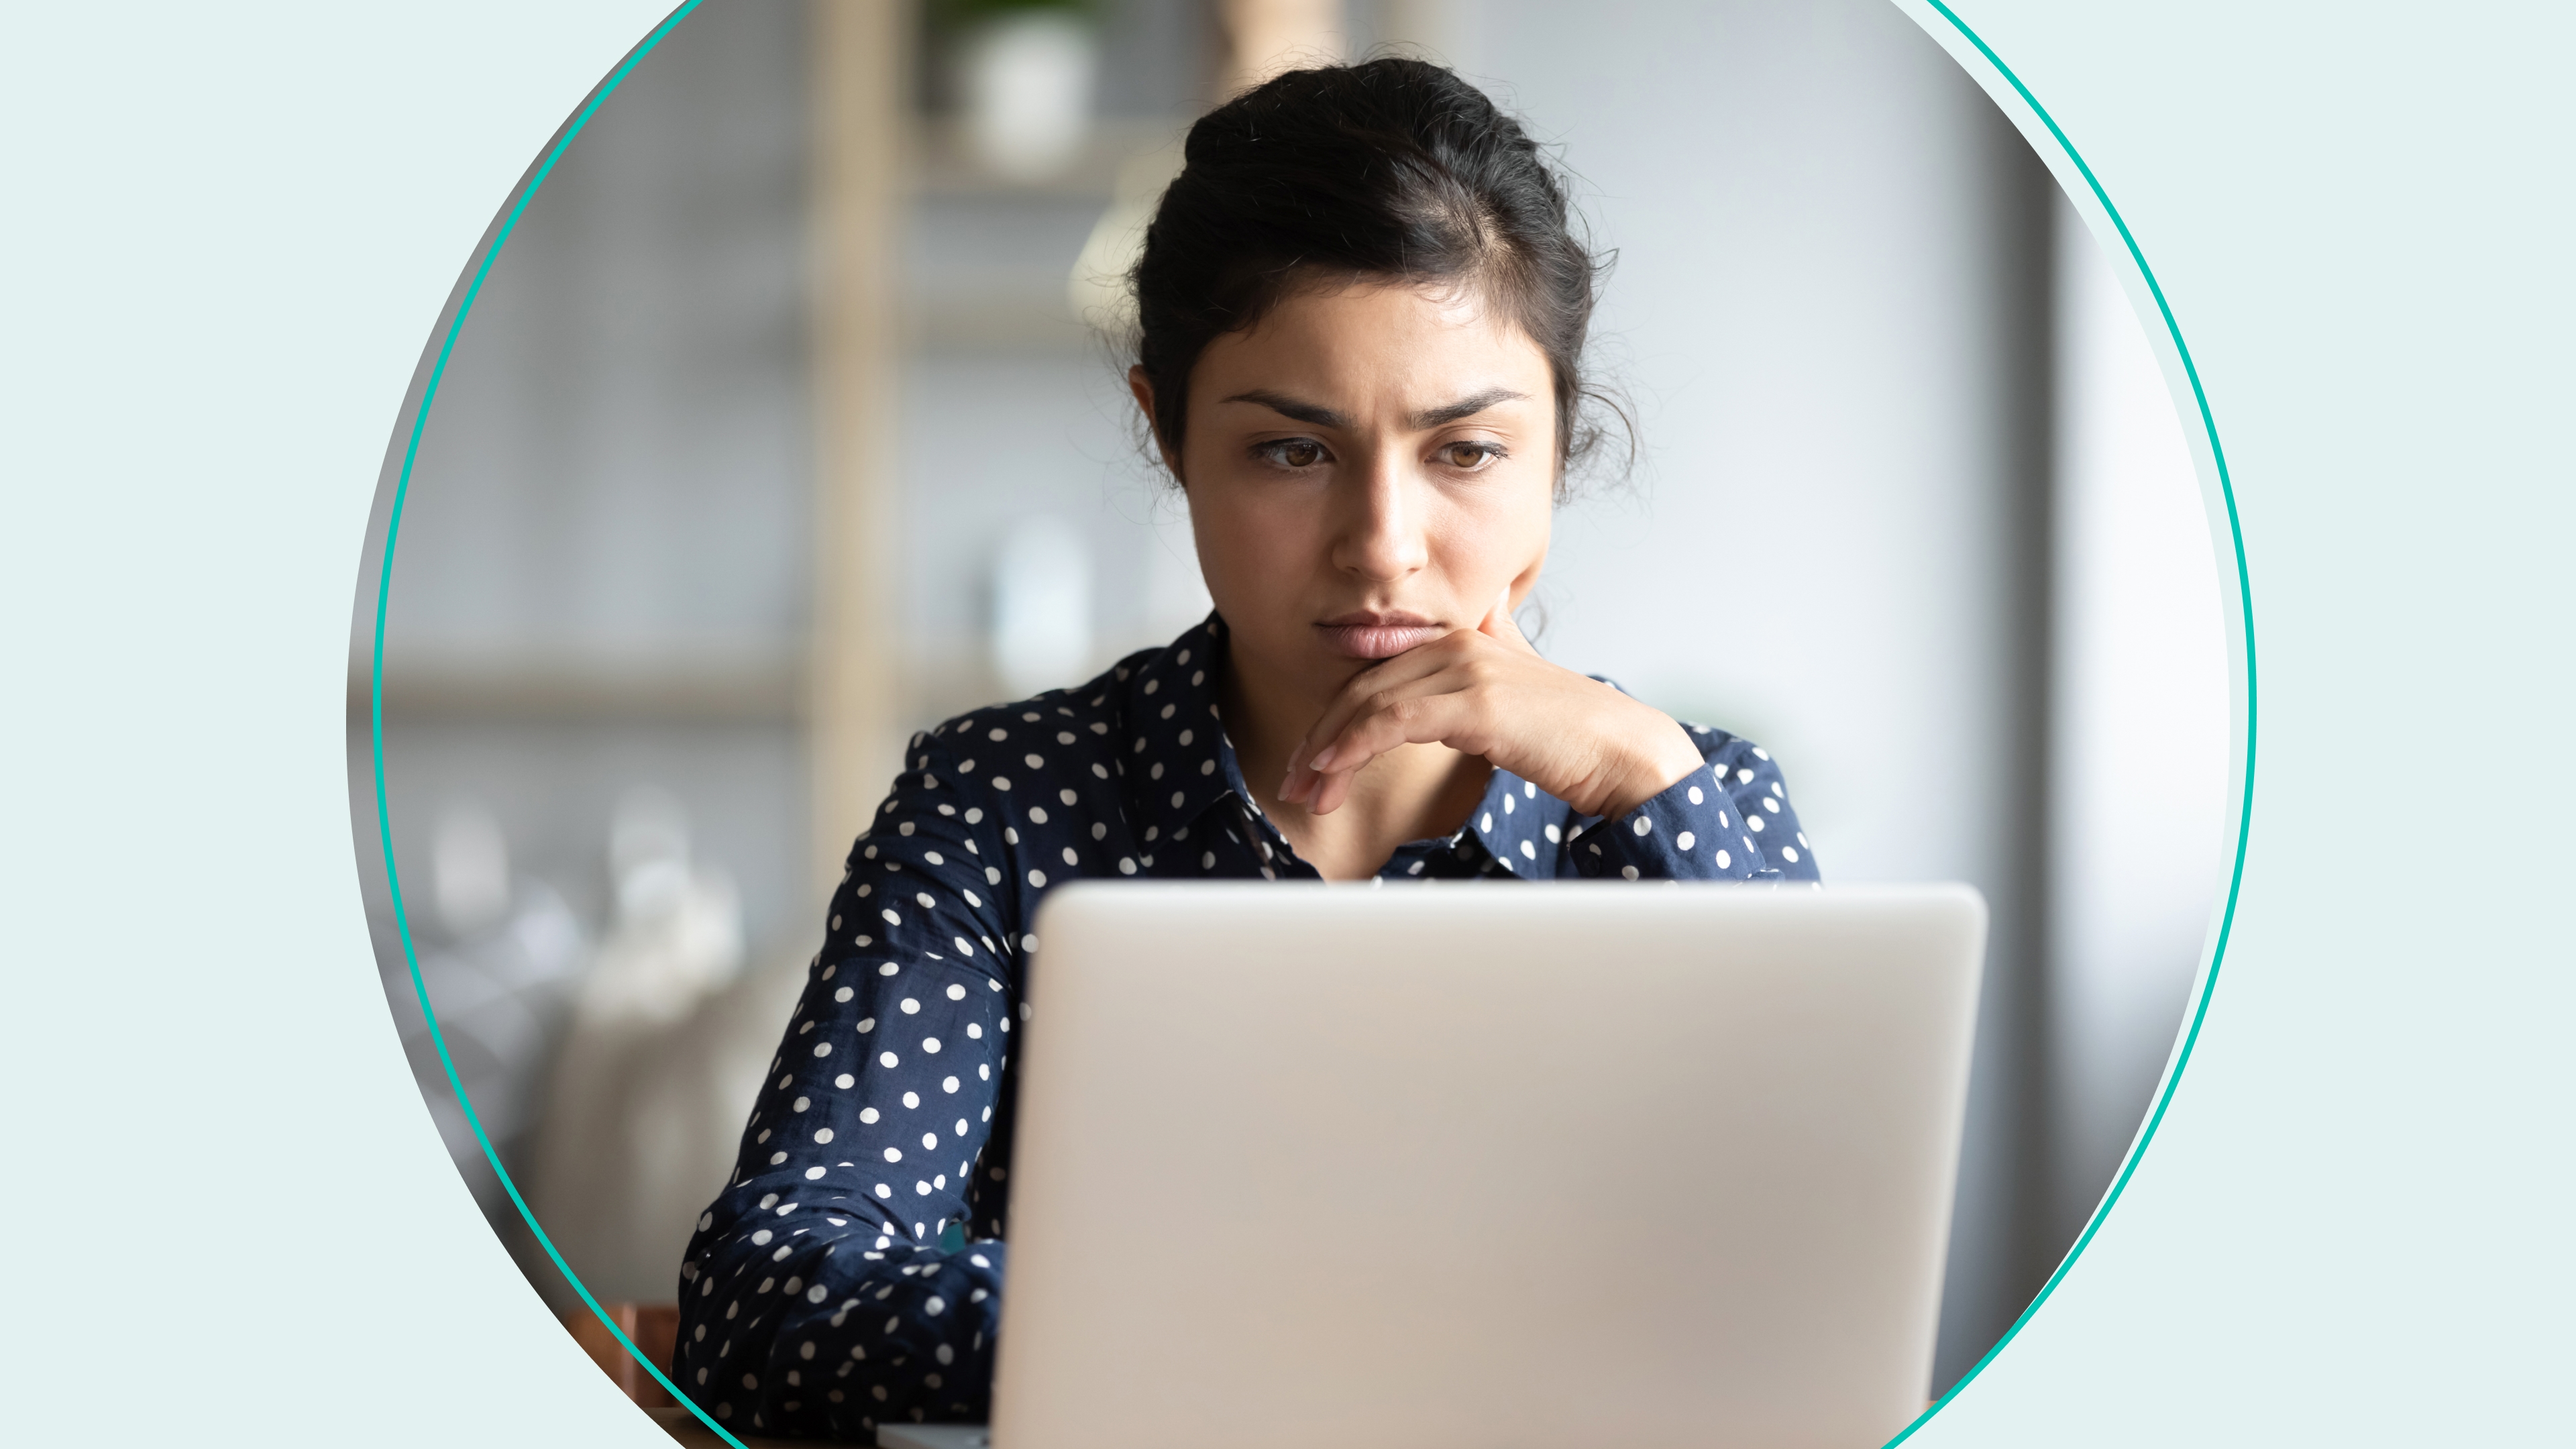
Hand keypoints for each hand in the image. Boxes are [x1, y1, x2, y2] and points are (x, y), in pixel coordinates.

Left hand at [1278, 589, 1708, 819]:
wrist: (1622, 752)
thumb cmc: (1570, 733)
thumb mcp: (1518, 684)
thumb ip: (1493, 649)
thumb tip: (1485, 615)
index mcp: (1459, 640)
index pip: (1374, 676)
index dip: (1334, 718)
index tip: (1308, 762)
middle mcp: (1456, 645)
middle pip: (1360, 688)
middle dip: (1319, 740)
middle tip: (1295, 784)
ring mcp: (1465, 669)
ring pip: (1368, 705)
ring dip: (1327, 753)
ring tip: (1307, 794)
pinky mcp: (1474, 702)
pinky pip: (1391, 720)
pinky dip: (1353, 747)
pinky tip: (1334, 774)